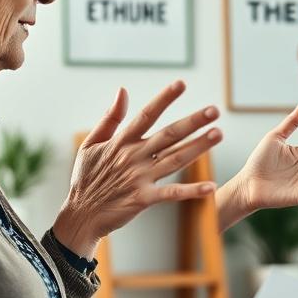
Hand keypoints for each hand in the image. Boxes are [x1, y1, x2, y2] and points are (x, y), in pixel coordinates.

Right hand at [53, 82, 221, 257]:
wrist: (80, 214)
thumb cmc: (86, 178)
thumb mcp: (91, 144)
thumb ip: (110, 118)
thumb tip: (122, 90)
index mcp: (122, 142)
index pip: (147, 114)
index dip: (164, 98)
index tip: (181, 83)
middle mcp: (134, 156)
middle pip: (169, 135)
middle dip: (193, 121)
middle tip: (215, 110)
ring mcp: (140, 177)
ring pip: (175, 159)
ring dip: (198, 147)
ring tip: (218, 134)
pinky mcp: (143, 199)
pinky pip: (172, 194)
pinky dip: (191, 191)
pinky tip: (211, 186)